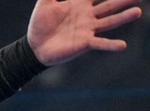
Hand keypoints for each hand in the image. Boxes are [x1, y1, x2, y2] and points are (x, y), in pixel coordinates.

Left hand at [27, 0, 142, 65]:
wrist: (34, 47)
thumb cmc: (39, 25)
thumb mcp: (44, 3)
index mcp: (80, 4)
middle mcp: (88, 16)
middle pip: (110, 5)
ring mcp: (88, 29)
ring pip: (109, 21)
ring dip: (123, 17)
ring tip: (137, 12)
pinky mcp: (84, 43)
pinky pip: (99, 43)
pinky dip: (110, 45)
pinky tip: (122, 45)